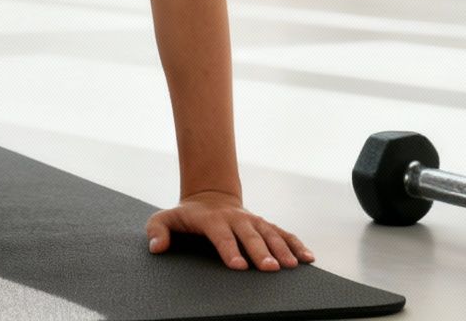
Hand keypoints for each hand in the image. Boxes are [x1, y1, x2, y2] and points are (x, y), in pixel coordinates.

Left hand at [146, 191, 315, 271]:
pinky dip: (297, 244)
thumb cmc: (186, 215)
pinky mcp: (265, 225)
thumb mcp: (165, 218)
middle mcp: (236, 219)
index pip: (221, 236)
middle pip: (250, 236)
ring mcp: (253, 221)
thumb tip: (156, 247)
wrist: (209, 196)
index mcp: (212, 219)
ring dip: (282, 249)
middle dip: (260, 251)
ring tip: (292, 266)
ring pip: (270, 234)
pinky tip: (308, 258)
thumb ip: (157, 230)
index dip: (229, 250)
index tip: (238, 266)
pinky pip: (284, 233)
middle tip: (269, 269)